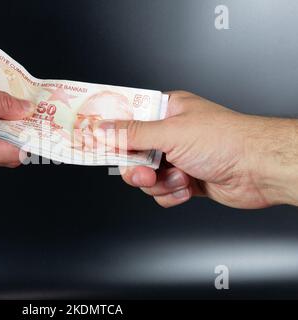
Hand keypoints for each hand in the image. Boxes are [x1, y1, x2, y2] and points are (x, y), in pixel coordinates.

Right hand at [95, 91, 297, 208]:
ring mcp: (178, 158)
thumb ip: (132, 133)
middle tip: (145, 172)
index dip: (111, 130)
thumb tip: (103, 129)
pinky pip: (161, 192)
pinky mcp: (185, 180)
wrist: (259, 170)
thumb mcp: (171, 133)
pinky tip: (189, 187)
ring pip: (146, 176)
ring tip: (179, 178)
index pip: (128, 118)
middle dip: (138, 168)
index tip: (92, 140)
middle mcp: (171, 134)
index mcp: (167, 111)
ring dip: (160, 183)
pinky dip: (172, 193)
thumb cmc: (226, 140)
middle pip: (133, 153)